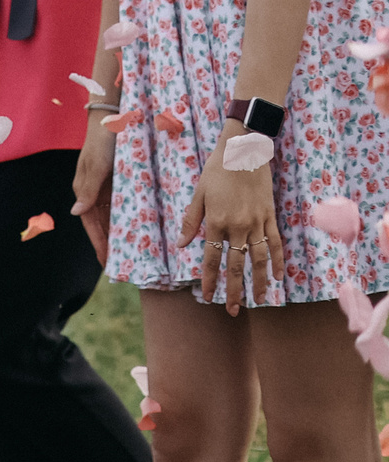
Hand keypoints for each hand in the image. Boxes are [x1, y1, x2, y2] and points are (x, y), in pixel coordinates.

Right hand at [70, 112, 116, 265]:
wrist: (112, 116)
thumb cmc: (102, 139)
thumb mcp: (96, 164)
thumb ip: (88, 189)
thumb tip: (75, 213)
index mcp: (83, 187)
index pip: (88, 221)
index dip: (97, 241)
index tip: (105, 261)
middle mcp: (92, 189)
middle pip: (98, 222)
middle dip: (105, 242)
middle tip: (117, 264)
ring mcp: (105, 185)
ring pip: (109, 216)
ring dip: (115, 233)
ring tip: (126, 252)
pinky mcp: (117, 180)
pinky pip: (120, 205)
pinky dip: (123, 219)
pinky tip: (133, 229)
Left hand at [180, 124, 281, 312]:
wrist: (244, 151)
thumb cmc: (217, 170)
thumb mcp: (199, 193)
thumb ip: (192, 220)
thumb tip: (182, 244)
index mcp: (216, 221)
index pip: (211, 258)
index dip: (210, 279)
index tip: (208, 296)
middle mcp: (238, 226)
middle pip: (237, 265)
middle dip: (235, 289)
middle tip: (233, 310)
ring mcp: (257, 223)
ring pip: (259, 259)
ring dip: (258, 281)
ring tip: (258, 300)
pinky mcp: (271, 217)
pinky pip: (276, 243)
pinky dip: (278, 261)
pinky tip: (278, 276)